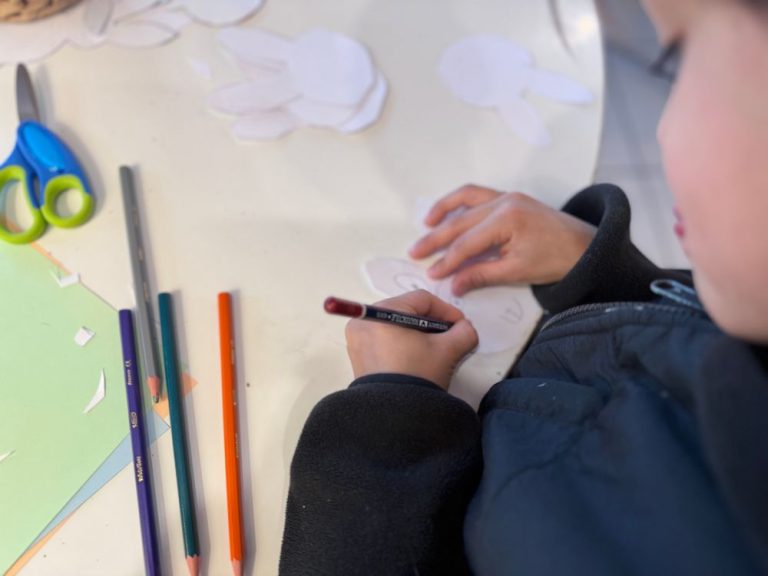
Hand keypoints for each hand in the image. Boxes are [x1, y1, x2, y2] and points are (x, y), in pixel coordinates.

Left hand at [345, 290, 477, 389]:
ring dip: (419, 334)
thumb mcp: (447, 351)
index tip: (461, 325)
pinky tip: (418, 358)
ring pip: (396, 326)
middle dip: (432, 323)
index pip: (421, 299)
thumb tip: (465, 328)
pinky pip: (385, 340)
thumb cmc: (418, 376)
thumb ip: (463, 332)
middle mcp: (362, 322)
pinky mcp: (358, 357)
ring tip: (436, 350)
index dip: (446, 310)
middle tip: (450, 337)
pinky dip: (403, 344)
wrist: (395, 417)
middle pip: (407, 311)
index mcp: (380, 313)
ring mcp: (357, 340)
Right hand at [409, 185, 595, 294]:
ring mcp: (507, 196)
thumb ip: (482, 275)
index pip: (467, 243)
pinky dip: (460, 202)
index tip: (431, 274)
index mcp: (507, 219)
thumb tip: (453, 285)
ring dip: (443, 211)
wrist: (586, 247)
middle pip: (461, 222)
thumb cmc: (555, 261)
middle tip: (415, 253)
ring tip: (425, 225)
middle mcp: (503, 201)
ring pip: (466, 200)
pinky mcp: (510, 197)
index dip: (447, 261)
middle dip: (436, 239)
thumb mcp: (517, 271)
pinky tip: (448, 213)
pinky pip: (478, 195)